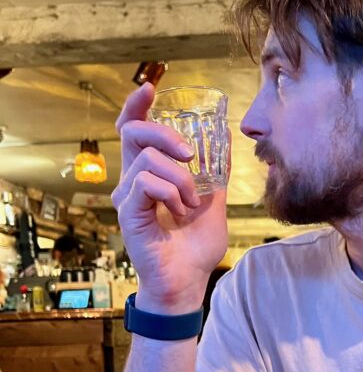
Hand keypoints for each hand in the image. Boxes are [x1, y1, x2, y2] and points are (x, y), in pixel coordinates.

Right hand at [112, 83, 229, 313]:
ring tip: (189, 205)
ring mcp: (127, 197)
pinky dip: (171, 193)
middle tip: (191, 156)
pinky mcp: (128, 212)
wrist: (188, 282)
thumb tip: (226, 145)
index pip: (132, 131)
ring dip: (180, 179)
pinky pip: (147, 183)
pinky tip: (180, 213)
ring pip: (148, 160)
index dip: (137, 106)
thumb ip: (215, 176)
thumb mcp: (214, 204)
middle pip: (133, 133)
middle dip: (166, 135)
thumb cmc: (195, 249)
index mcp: (149, 176)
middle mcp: (132, 182)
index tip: (150, 89)